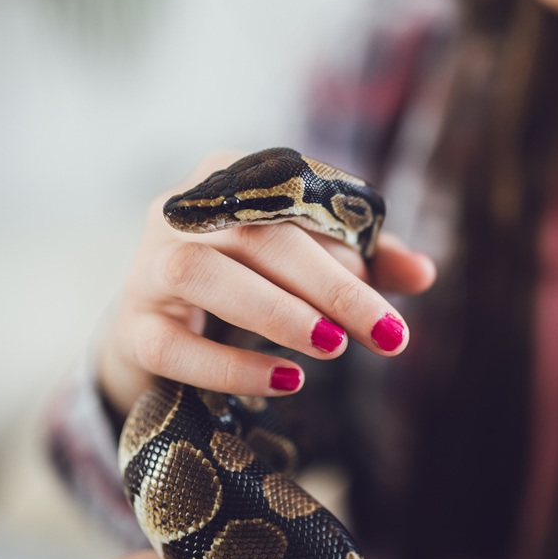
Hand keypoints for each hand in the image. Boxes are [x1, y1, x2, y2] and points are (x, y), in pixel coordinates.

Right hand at [98, 152, 436, 414]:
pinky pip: (173, 345)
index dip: (348, 239)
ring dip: (274, 310)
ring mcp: (147, 267)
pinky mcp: (133, 327)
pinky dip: (231, 366)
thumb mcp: (307, 268)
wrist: (161, 332)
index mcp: (230, 178)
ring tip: (333, 345)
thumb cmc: (247, 285)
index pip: (295, 199)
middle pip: (257, 235)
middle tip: (387, 332)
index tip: (399, 285)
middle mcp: (182, 212)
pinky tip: (287, 380)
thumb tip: (425, 272)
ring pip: (203, 273)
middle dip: (330, 284)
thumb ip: (361, 262)